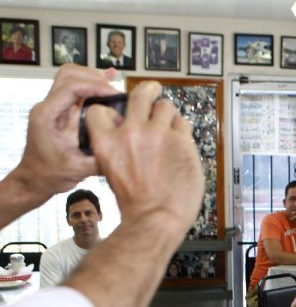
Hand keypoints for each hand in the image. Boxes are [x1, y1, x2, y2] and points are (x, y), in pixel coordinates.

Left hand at [13, 65, 118, 201]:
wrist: (36, 179)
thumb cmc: (50, 174)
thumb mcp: (78, 169)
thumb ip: (100, 156)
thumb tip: (124, 143)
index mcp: (47, 116)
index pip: (71, 87)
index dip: (95, 86)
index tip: (114, 94)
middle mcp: (48, 107)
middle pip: (69, 74)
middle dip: (94, 77)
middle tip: (114, 90)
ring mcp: (55, 107)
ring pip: (72, 78)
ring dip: (93, 79)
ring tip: (113, 88)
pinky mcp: (62, 111)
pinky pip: (76, 90)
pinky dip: (92, 84)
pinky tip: (108, 79)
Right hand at [87, 80, 201, 232]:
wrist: (157, 217)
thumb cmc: (136, 202)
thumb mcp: (111, 170)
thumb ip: (116, 146)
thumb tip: (126, 130)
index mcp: (107, 142)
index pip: (100, 110)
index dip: (109, 109)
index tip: (119, 110)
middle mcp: (132, 132)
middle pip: (140, 95)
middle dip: (147, 90)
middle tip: (153, 89)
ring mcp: (160, 134)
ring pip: (166, 107)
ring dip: (167, 115)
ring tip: (169, 128)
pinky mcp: (182, 141)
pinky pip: (183, 124)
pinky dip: (182, 130)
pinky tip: (180, 142)